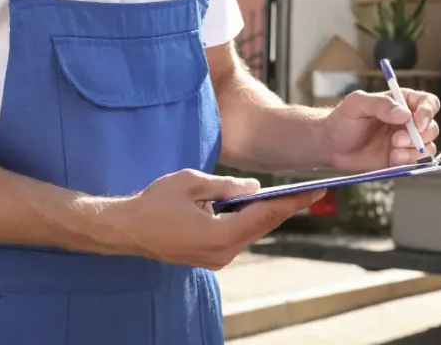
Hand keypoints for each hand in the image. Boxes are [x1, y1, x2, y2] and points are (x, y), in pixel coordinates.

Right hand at [111, 169, 324, 269]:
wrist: (126, 229)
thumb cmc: (155, 202)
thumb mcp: (192, 183)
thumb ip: (226, 186)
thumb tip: (255, 187)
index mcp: (220, 235)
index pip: (265, 215)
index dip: (292, 201)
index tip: (314, 191)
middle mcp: (223, 253)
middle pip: (262, 226)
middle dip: (286, 207)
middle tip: (311, 191)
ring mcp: (216, 258)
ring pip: (251, 232)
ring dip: (267, 214)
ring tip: (290, 196)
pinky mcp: (209, 257)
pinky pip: (237, 236)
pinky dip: (250, 221)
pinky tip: (258, 207)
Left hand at [320, 89, 440, 171]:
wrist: (330, 145)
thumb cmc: (342, 120)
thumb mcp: (357, 104)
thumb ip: (380, 104)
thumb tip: (403, 113)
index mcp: (400, 102)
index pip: (427, 103)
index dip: (428, 112)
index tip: (418, 123)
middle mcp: (407, 122)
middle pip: (431, 127)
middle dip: (419, 136)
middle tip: (397, 139)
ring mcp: (405, 142)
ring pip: (427, 147)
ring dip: (415, 151)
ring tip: (394, 151)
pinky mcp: (400, 159)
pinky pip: (416, 162)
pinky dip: (409, 162)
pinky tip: (393, 159)